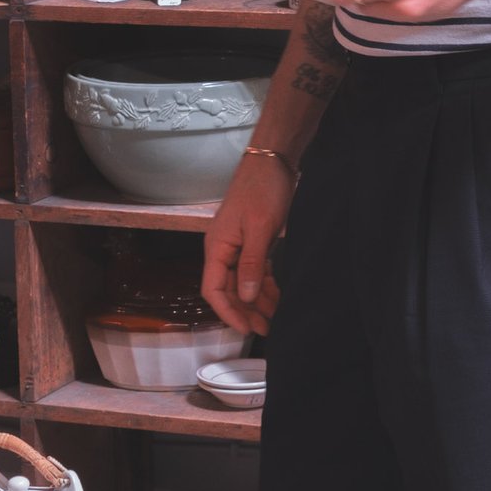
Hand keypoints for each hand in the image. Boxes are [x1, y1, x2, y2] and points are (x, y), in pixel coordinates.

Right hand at [202, 153, 295, 334]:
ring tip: (275, 318)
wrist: (273, 161)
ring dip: (257, 301)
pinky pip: (256, 271)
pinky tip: (277, 297)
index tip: (246, 328)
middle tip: (266, 329)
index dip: (228, 312)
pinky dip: (265, 285)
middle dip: (245, 311)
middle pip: (229, 290)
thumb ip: (252, 264)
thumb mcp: (259, 228)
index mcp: (217, 247)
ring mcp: (239, 246)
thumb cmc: (262, 189)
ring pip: (244, 283)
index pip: (213, 289)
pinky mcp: (254, 242)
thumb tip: (247, 297)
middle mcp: (224, 250)